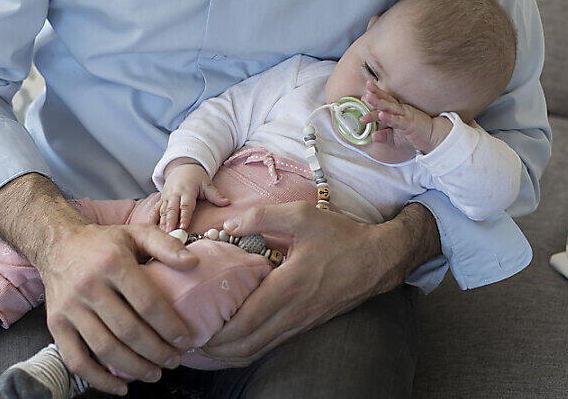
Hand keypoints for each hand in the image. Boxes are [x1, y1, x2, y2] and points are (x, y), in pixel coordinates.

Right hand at [36, 222, 200, 394]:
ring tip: (155, 374)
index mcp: (113, 263)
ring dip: (134, 368)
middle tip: (174, 361)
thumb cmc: (104, 242)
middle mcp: (88, 286)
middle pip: (128, 330)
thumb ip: (167, 245)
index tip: (185, 340)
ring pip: (105, 348)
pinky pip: (76, 360)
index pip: (147, 303)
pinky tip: (121, 388)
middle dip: (156, 352)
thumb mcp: (137, 233)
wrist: (56, 244)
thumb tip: (194, 263)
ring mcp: (70, 308)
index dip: (169, 327)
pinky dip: (98, 379)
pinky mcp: (56, 324)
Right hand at [157, 158, 230, 230]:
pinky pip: (156, 209)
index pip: (186, 206)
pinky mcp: (161, 200)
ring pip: (163, 211)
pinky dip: (153, 219)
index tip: (183, 227)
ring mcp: (166, 197)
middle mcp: (174, 194)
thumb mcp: (206, 183)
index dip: (184, 217)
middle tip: (169, 234)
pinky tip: (150, 228)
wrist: (182, 167)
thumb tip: (227, 203)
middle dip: (170, 222)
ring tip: (162, 235)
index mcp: (186, 190)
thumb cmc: (196, 176)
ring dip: (162, 223)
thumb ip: (215, 194)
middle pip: (172, 210)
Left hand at [198, 201, 398, 365]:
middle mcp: (293, 312)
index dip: (215, 330)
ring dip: (229, 352)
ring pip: (257, 350)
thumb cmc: (341, 237)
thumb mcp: (302, 216)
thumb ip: (263, 216)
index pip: (245, 321)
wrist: (377, 260)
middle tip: (191, 337)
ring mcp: (300, 323)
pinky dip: (247, 347)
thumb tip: (228, 224)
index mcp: (289, 287)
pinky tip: (232, 338)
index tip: (193, 324)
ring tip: (205, 341)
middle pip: (245, 345)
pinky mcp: (305, 325)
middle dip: (214, 347)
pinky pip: (269, 345)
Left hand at [360, 80, 452, 153]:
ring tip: (368, 98)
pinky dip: (389, 118)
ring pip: (390, 108)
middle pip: (386, 100)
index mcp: (399, 110)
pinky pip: (397, 121)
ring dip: (378, 103)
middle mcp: (401, 110)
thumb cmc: (415, 134)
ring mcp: (405, 115)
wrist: (434, 137)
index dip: (376, 95)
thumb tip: (372, 136)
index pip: (386, 101)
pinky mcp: (409, 124)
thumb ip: (384, 136)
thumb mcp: (396, 137)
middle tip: (368, 85)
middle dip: (376, 92)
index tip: (366, 92)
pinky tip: (382, 115)